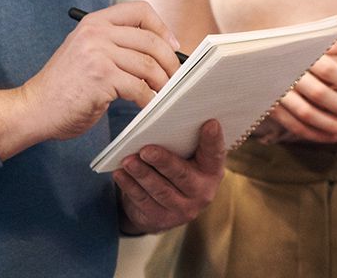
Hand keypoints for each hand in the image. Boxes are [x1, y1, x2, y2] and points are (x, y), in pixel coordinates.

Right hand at [0, 1, 183, 159]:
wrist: (33, 109)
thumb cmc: (65, 87)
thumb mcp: (87, 52)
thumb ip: (115, 44)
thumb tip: (161, 49)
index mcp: (95, 22)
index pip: (140, 10)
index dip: (162, 27)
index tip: (173, 46)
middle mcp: (96, 33)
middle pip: (151, 40)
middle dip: (170, 61)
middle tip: (175, 77)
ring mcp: (98, 55)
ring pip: (149, 65)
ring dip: (163, 83)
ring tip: (164, 93)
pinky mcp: (101, 78)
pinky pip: (139, 87)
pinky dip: (149, 99)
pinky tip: (148, 106)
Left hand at [115, 119, 225, 233]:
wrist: (165, 209)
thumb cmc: (176, 171)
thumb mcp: (187, 158)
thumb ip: (184, 142)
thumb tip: (162, 116)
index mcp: (212, 171)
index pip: (215, 153)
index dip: (213, 139)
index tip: (210, 123)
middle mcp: (202, 192)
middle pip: (182, 175)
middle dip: (163, 162)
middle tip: (146, 150)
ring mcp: (183, 209)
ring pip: (160, 190)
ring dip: (142, 174)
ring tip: (128, 161)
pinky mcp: (161, 220)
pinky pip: (143, 201)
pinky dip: (130, 186)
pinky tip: (121, 174)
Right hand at [264, 53, 336, 141]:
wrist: (259, 59)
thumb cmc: (298, 48)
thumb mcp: (316, 39)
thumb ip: (334, 45)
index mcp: (300, 53)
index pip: (328, 69)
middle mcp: (287, 72)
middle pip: (319, 93)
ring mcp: (277, 91)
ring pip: (306, 113)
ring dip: (331, 124)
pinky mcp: (271, 108)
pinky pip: (294, 124)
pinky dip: (314, 133)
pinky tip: (333, 137)